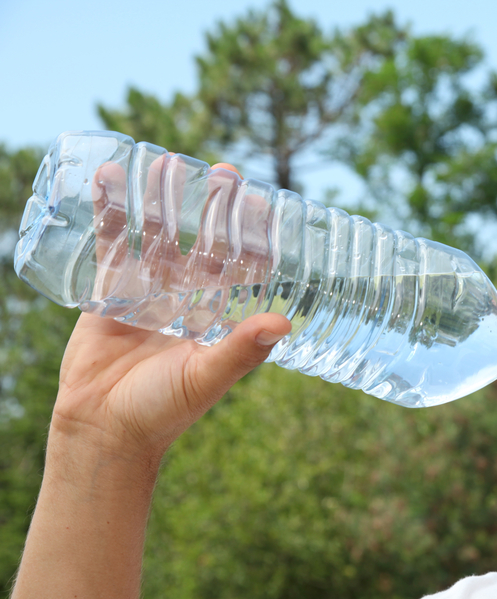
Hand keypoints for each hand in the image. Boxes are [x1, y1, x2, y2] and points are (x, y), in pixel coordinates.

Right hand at [50, 158, 289, 463]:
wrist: (104, 431)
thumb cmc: (163, 411)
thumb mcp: (207, 377)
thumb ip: (241, 350)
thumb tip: (284, 324)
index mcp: (217, 317)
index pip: (241, 267)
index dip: (252, 236)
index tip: (263, 202)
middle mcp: (186, 300)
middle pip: (202, 243)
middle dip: (212, 208)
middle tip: (224, 170)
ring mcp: (147, 293)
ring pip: (158, 236)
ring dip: (162, 200)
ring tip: (168, 160)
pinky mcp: (108, 292)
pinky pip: (111, 245)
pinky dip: (110, 212)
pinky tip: (111, 176)